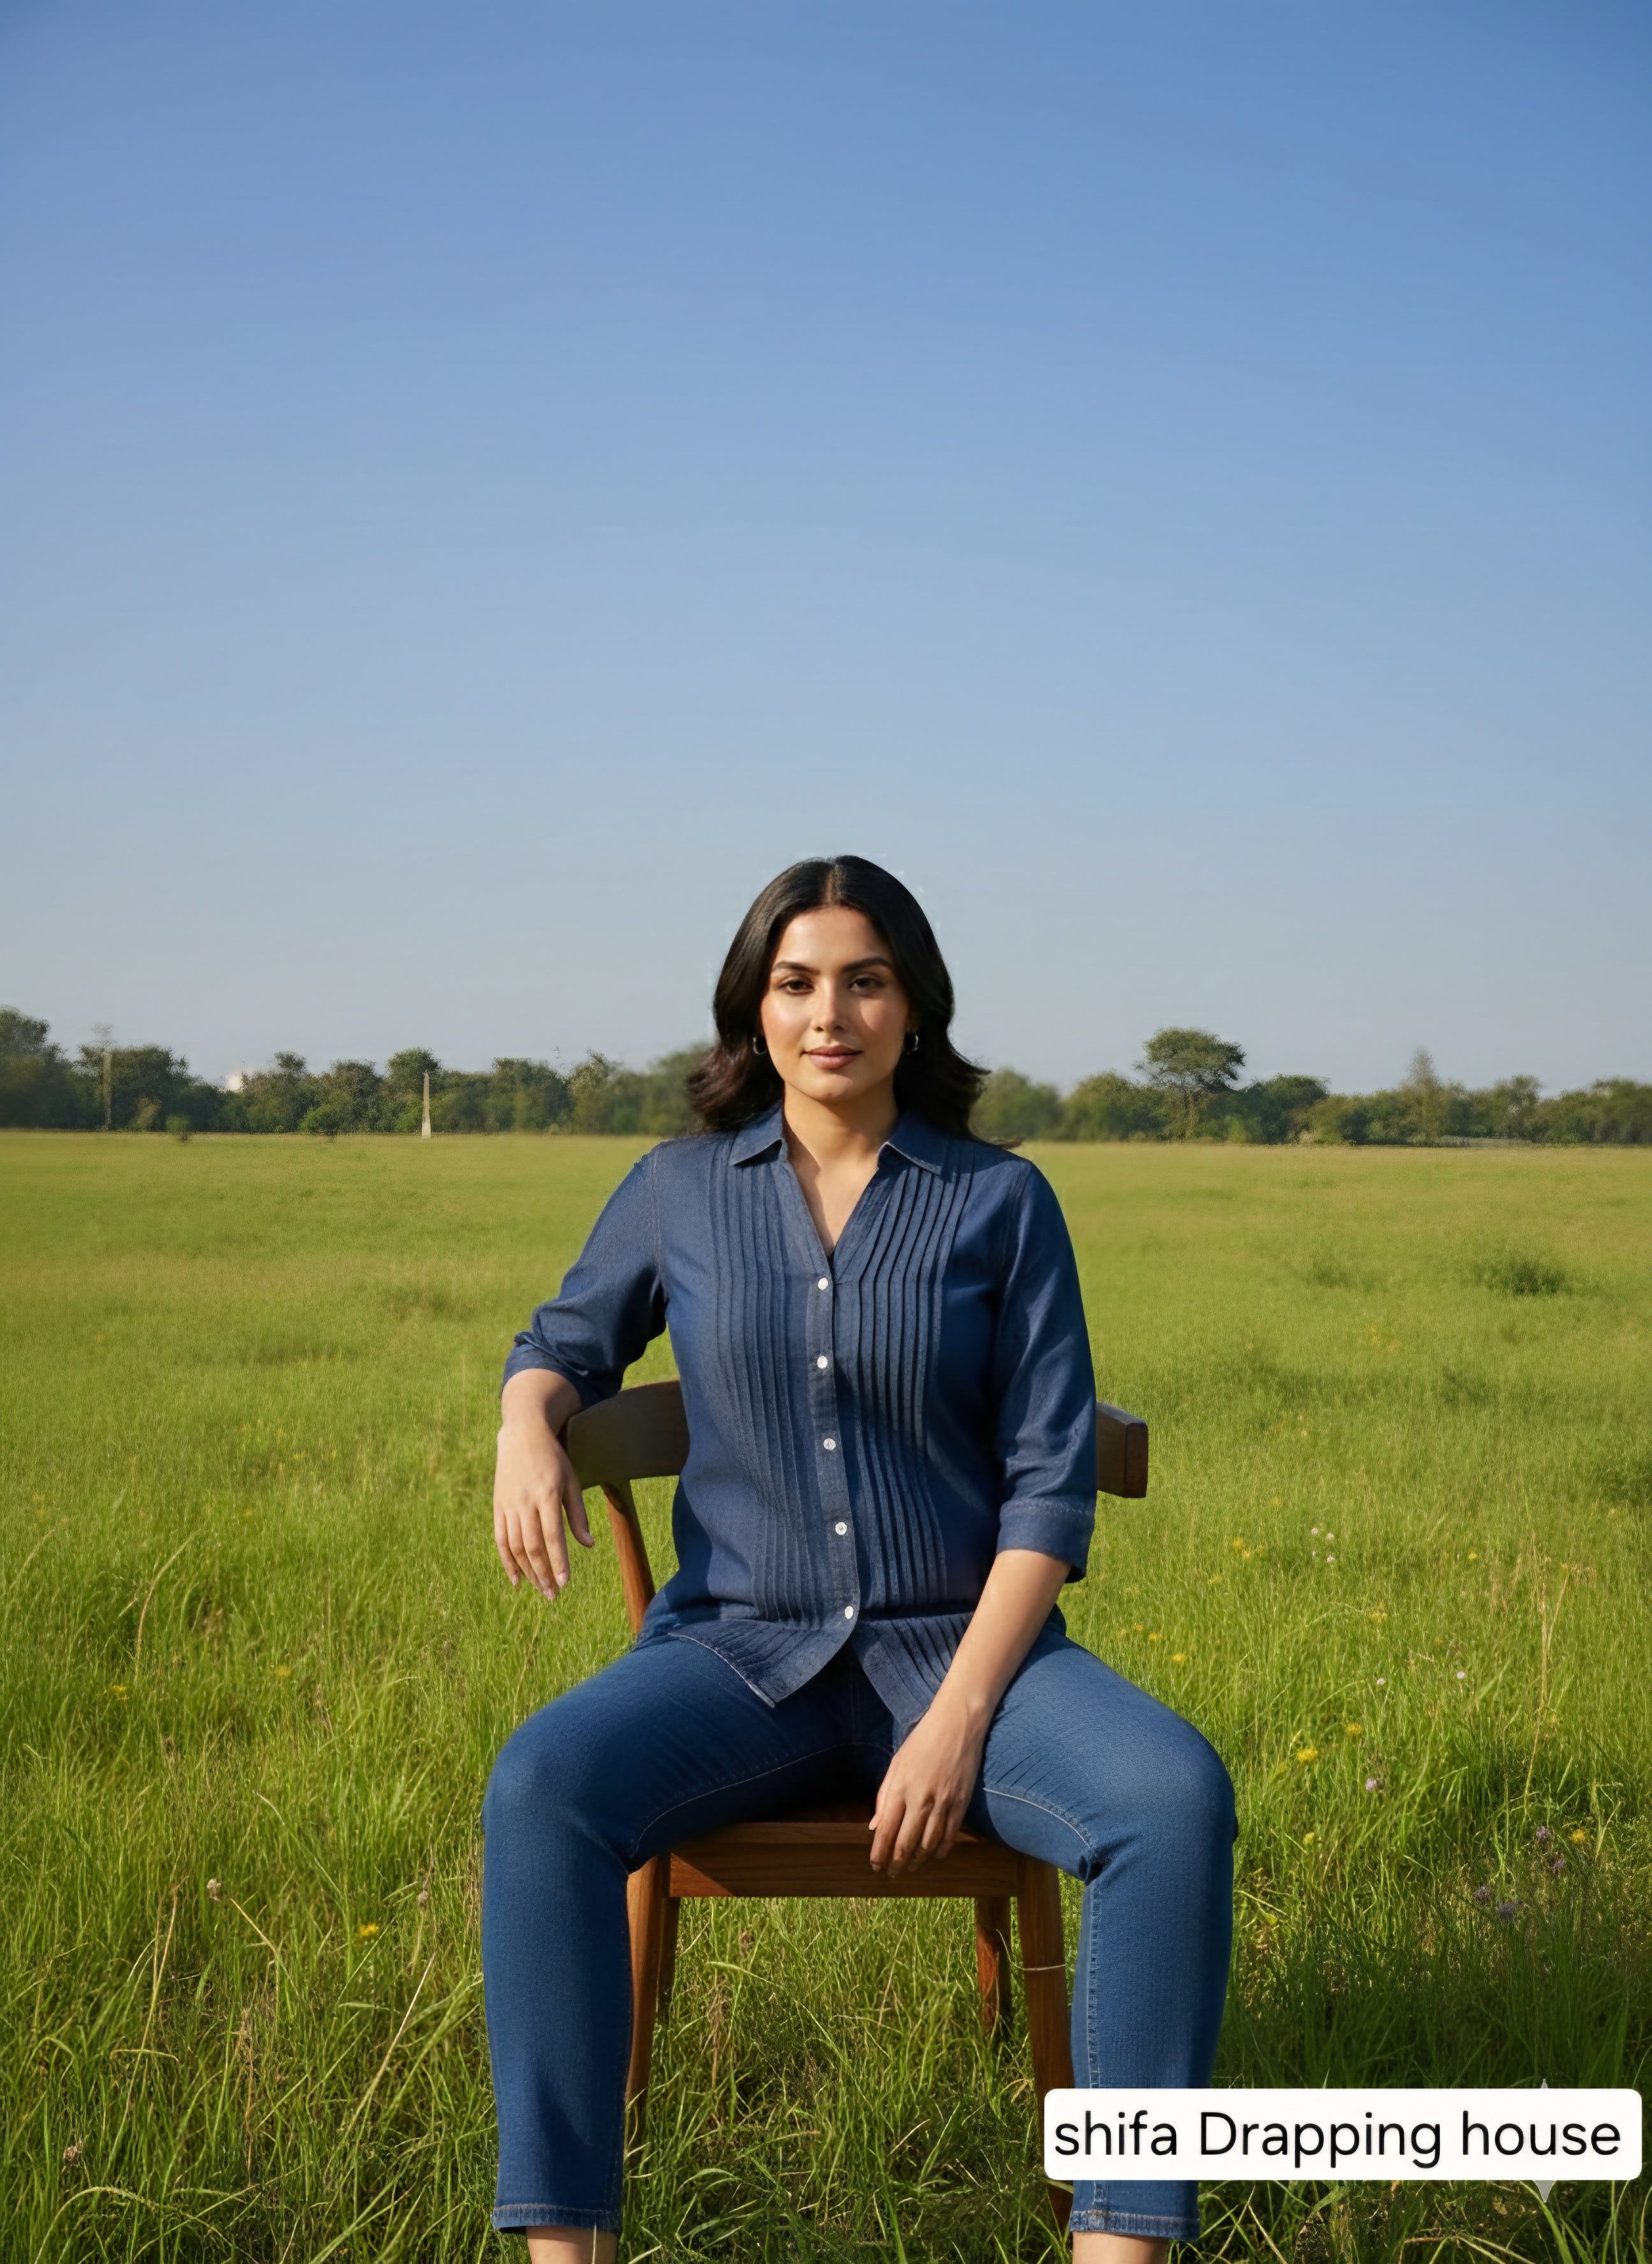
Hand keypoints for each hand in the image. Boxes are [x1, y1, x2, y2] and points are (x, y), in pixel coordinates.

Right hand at [493, 1374, 589, 1597]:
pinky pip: (500, 1540)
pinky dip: (507, 1562)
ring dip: (528, 1572)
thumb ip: (578, 1514)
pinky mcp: (498, 1507)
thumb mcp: (571, 1481)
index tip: (565, 1582)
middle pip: (532, 1547)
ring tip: (541, 1589)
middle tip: (554, 1595)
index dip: (558, 1561)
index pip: (552, 1536)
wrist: (522, 1435)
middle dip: (543, 1574)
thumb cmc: (553, 1459)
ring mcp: (508, 1505)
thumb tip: (589, 1545)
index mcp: (547, 1495)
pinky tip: (516, 1580)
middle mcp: (525, 1502)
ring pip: (516, 1547)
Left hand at [868, 1690, 987, 1874]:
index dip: (879, 1855)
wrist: (957, 1724)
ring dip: (917, 1861)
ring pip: (928, 1846)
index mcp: (900, 1789)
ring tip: (911, 1867)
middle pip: (906, 1845)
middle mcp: (920, 1800)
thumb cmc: (922, 1741)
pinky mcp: (961, 1804)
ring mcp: (943, 1804)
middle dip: (896, 1864)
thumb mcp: (896, 1764)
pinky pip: (950, 1837)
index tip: (875, 1867)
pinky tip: (933, 1854)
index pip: (886, 1832)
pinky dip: (940, 1851)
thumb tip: (874, 1827)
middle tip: (892, 1874)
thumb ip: (884, 1797)